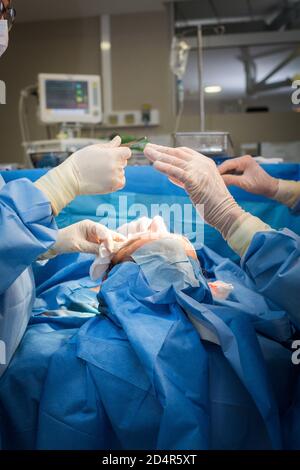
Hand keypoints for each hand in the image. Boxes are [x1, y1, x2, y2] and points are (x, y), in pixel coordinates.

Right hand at [35, 136, 131, 214]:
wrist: (71, 177)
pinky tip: (105, 178)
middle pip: (124, 162)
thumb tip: (118, 139)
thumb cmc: (81, 160)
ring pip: (122, 173)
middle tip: (102, 164)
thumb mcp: (94, 149)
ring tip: (100, 172)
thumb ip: (109, 145)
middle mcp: (115, 166)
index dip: (121, 153)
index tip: (113, 155)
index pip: (127, 152)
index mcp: (112, 154)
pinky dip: (116, 181)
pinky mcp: (112, 187)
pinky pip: (121, 182)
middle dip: (116, 162)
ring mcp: (115, 177)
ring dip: (115, 172)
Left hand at [44, 220, 125, 257]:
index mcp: (89, 225)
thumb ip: (93, 248)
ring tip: (121, 251)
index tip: (111, 250)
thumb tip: (107, 253)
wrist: (53, 244)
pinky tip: (112, 254)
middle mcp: (93, 229)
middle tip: (125, 248)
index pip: (103, 231)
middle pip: (108, 234)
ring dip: (112, 246)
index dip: (109, 240)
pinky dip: (106, 250)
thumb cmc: (64, 241)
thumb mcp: (79, 245)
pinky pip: (102, 246)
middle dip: (116, 241)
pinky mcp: (92, 242)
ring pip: (106, 240)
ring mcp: (93, 236)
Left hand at [144, 144, 270, 257]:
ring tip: (146, 153)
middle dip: (161, 150)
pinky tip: (155, 165)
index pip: (184, 152)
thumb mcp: (200, 187)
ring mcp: (200, 171)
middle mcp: (203, 163)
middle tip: (147, 148)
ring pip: (175, 161)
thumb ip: (186, 179)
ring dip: (159, 156)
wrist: (226, 213)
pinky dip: (165, 167)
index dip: (169, 150)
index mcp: (206, 163)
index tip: (157, 150)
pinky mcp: (195, 180)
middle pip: (178, 153)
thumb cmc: (214, 204)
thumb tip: (170, 174)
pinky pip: (176, 171)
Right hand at [218, 155, 278, 197]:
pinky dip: (228, 176)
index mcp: (244, 160)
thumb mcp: (244, 183)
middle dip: (220, 173)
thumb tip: (219, 180)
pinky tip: (224, 182)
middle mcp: (243, 160)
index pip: (227, 164)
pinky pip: (232, 172)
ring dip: (224, 175)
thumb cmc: (260, 185)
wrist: (270, 187)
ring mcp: (243, 164)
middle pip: (227, 165)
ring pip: (229, 169)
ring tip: (217, 182)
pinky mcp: (243, 169)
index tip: (211, 177)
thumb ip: (231, 180)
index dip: (219, 171)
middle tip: (212, 181)